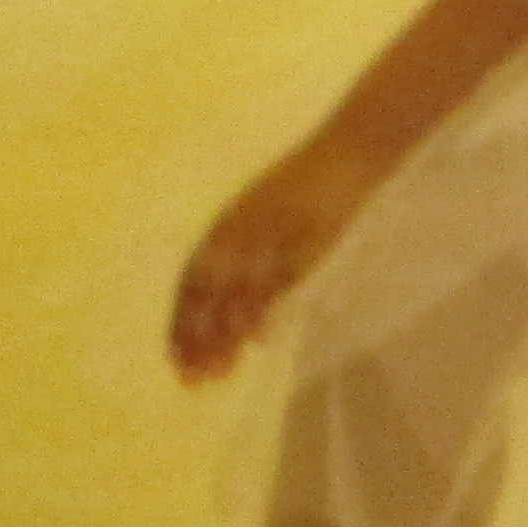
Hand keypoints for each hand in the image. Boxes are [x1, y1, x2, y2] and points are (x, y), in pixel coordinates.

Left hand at [171, 128, 397, 379]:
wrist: (350, 148)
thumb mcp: (270, 217)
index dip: (181, 322)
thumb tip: (248, 316)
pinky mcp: (301, 235)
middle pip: (205, 291)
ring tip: (218, 373)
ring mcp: (270, 232)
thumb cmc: (312, 181)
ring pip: (236, 293)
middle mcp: (239, 230)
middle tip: (191, 379)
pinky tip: (259, 341)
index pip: (191, 282)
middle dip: (194, 337)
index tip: (177, 361)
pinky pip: (276, 280)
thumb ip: (255, 258)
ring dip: (224, 335)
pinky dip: (263, 310)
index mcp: (226, 224)